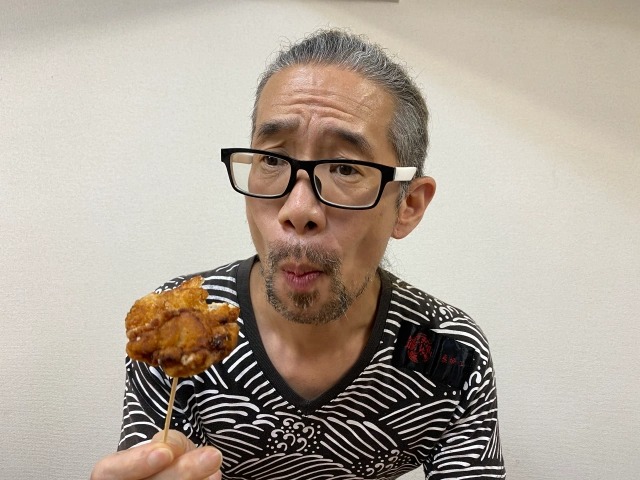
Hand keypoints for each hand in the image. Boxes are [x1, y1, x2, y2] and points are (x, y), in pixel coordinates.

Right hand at [91, 430, 221, 479]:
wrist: (176, 476)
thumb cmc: (166, 462)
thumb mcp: (165, 444)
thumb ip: (167, 442)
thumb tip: (171, 448)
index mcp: (114, 475)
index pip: (110, 471)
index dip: (136, 462)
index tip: (164, 453)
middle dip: (180, 472)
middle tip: (211, 456)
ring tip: (215, 471)